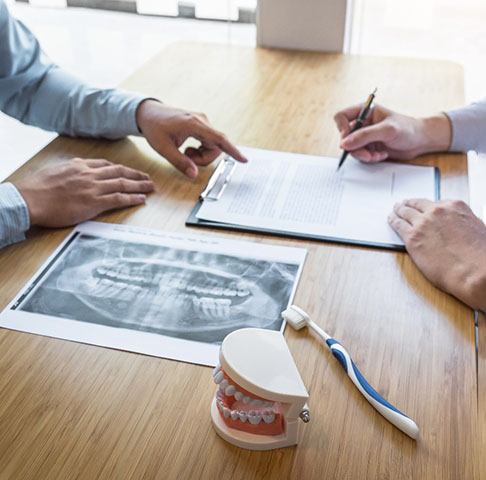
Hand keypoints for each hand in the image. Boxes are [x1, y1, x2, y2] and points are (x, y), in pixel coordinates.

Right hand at [14, 158, 153, 226]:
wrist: (31, 199)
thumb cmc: (38, 188)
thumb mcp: (55, 171)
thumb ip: (69, 170)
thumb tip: (74, 169)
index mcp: (79, 165)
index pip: (105, 165)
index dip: (120, 168)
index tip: (128, 171)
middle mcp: (89, 174)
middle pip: (119, 171)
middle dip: (135, 174)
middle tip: (147, 178)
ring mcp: (93, 188)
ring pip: (122, 183)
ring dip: (139, 185)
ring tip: (150, 187)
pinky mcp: (94, 202)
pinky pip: (118, 199)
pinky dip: (132, 198)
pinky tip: (141, 199)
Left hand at [136, 100, 246, 178]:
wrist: (149, 113)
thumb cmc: (154, 127)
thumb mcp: (163, 148)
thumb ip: (180, 162)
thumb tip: (194, 175)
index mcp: (194, 124)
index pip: (219, 139)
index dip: (232, 150)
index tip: (244, 159)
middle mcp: (202, 121)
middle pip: (216, 147)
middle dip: (204, 159)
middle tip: (187, 159)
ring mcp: (202, 122)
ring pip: (212, 146)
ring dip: (201, 155)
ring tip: (185, 152)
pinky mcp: (201, 125)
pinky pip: (208, 142)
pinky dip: (200, 150)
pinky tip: (188, 148)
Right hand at [333, 104, 451, 162]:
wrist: (421, 141)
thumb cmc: (408, 129)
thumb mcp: (387, 130)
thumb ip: (364, 136)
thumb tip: (345, 143)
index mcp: (365, 111)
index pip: (342, 117)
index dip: (342, 129)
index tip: (349, 140)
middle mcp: (363, 123)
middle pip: (345, 137)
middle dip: (355, 148)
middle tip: (367, 154)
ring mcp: (365, 136)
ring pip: (352, 148)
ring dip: (363, 155)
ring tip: (377, 155)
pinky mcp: (369, 147)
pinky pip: (360, 155)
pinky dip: (369, 158)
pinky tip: (381, 155)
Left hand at [388, 198, 485, 309]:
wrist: (474, 272)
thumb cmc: (479, 256)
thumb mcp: (477, 228)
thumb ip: (462, 223)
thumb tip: (456, 227)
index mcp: (455, 206)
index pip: (435, 203)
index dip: (427, 207)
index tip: (423, 208)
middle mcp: (437, 211)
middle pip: (418, 204)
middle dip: (410, 204)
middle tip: (403, 204)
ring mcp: (423, 223)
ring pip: (405, 212)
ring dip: (399, 210)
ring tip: (395, 210)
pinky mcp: (412, 238)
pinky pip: (398, 225)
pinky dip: (393, 221)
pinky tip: (391, 220)